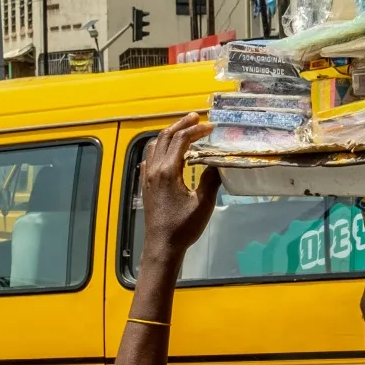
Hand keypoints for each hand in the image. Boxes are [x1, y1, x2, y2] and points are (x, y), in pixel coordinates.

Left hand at [141, 113, 219, 264]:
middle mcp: (154, 169)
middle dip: (181, 125)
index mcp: (168, 171)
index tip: (210, 128)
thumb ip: (211, 179)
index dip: (196, 130)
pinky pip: (149, 158)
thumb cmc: (183, 227)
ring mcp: (148, 177)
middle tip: (196, 118)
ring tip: (183, 131)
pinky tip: (166, 153)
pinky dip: (159, 148)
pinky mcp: (146, 185)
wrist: (162, 246)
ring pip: (155, 146)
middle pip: (165, 137)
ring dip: (169, 135)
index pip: (181, 140)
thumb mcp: (203, 204)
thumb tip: (218, 162)